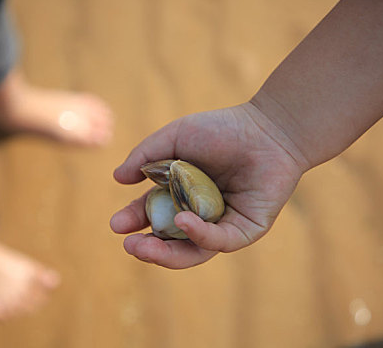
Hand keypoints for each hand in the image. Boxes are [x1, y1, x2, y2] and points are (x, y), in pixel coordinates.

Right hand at [110, 102, 306, 268]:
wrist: (266, 129)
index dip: (134, 220)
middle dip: (148, 248)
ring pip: (193, 251)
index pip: (153, 214)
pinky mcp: (245, 231)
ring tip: (143, 247)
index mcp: (181, 195)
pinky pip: (220, 241)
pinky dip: (199, 234)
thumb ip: (146, 156)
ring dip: (166, 254)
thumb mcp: (175, 137)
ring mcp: (223, 226)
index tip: (116, 224)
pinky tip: (182, 221)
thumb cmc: (222, 130)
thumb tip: (117, 178)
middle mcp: (200, 215)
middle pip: (171, 241)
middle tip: (129, 245)